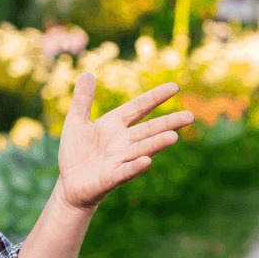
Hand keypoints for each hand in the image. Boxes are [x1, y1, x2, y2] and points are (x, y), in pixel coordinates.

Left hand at [56, 72, 194, 209]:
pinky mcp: (111, 178)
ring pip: (142, 149)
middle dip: (168, 123)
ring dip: (157, 143)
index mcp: (115, 125)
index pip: (139, 107)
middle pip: (149, 130)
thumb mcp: (75, 122)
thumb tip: (86, 73)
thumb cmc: (75, 153)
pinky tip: (146, 161)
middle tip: (190, 117)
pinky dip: (135, 166)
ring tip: (173, 137)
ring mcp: (119, 160)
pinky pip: (125, 171)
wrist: (68, 184)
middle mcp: (122, 141)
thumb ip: (82, 100)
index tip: (175, 87)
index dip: (155, 98)